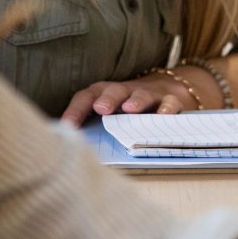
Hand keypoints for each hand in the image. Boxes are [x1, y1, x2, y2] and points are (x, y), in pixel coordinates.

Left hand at [60, 70, 206, 124]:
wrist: (166, 90)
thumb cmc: (130, 110)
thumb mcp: (111, 116)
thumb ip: (95, 127)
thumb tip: (73, 148)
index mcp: (105, 94)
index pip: (87, 97)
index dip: (76, 110)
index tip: (67, 126)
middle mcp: (126, 91)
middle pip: (114, 90)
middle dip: (107, 99)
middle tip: (101, 108)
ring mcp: (149, 94)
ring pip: (142, 94)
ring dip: (136, 100)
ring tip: (130, 109)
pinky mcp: (171, 100)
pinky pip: (170, 103)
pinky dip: (167, 108)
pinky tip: (163, 116)